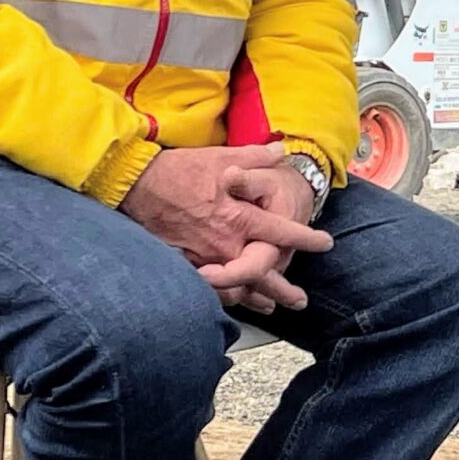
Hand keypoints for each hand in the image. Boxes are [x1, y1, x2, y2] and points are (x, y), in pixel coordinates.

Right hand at [119, 144, 330, 312]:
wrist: (134, 183)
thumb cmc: (179, 170)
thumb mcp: (221, 157)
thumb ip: (255, 158)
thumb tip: (281, 152)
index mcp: (237, 218)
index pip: (280, 232)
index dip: (305, 239)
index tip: (324, 243)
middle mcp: (222, 244)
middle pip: (261, 273)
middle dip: (282, 289)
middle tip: (300, 301)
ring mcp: (201, 258)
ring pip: (234, 287)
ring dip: (254, 298)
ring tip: (271, 307)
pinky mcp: (182, 263)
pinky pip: (207, 288)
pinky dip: (224, 296)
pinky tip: (232, 302)